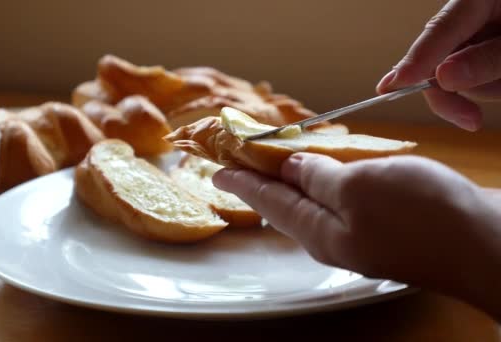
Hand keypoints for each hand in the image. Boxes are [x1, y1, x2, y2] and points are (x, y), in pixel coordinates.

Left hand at [213, 153, 500, 318]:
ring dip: (295, 178)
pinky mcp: (387, 225)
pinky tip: (327, 170)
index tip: (217, 170)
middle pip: (288, 203)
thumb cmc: (420, 215)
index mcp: (318, 231)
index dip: (242, 181)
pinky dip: (328, 180)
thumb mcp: (358, 186)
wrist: (486, 243)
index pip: (268, 201)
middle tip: (243, 160)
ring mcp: (361, 233)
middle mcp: (334, 236)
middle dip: (264, 180)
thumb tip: (290, 167)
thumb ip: (318, 177)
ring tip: (276, 160)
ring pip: (316, 201)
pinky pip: (343, 199)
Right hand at [376, 0, 500, 130]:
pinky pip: (474, 85)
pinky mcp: (478, 60)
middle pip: (437, 63)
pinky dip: (489, 89)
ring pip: (457, 80)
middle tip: (470, 121)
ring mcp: (474, 40)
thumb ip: (487, 58)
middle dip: (448, 94)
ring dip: (481, 90)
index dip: (414, 61)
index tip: (390, 87)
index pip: (438, 30)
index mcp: (476, 0)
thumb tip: (442, 77)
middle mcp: (469, 20)